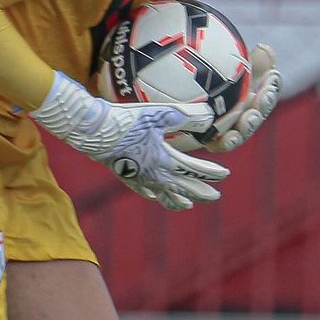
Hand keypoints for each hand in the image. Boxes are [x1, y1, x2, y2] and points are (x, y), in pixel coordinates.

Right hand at [30, 71, 229, 210]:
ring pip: (163, 195)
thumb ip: (187, 116)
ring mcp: (139, 178)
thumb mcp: (161, 114)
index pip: (195, 170)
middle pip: (183, 188)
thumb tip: (210, 117)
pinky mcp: (125, 175)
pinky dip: (154, 195)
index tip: (225, 174)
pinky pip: (143, 190)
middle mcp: (154, 175)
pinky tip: (154, 195)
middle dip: (200, 192)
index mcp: (165, 161)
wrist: (94, 131)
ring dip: (178, 200)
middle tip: (215, 196)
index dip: (211, 173)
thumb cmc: (128, 120)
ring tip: (187, 206)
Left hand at [174, 44, 281, 154]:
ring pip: (244, 130)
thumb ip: (244, 60)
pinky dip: (227, 142)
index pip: (267, 89)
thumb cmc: (199, 80)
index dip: (273, 84)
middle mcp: (241, 113)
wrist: (174, 101)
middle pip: (258, 110)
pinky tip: (227, 137)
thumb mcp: (222, 66)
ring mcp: (229, 129)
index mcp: (248, 93)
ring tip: (250, 116)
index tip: (272, 74)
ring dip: (249, 124)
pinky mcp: (212, 142)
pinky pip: (222, 144)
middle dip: (265, 103)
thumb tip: (264, 48)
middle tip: (265, 93)